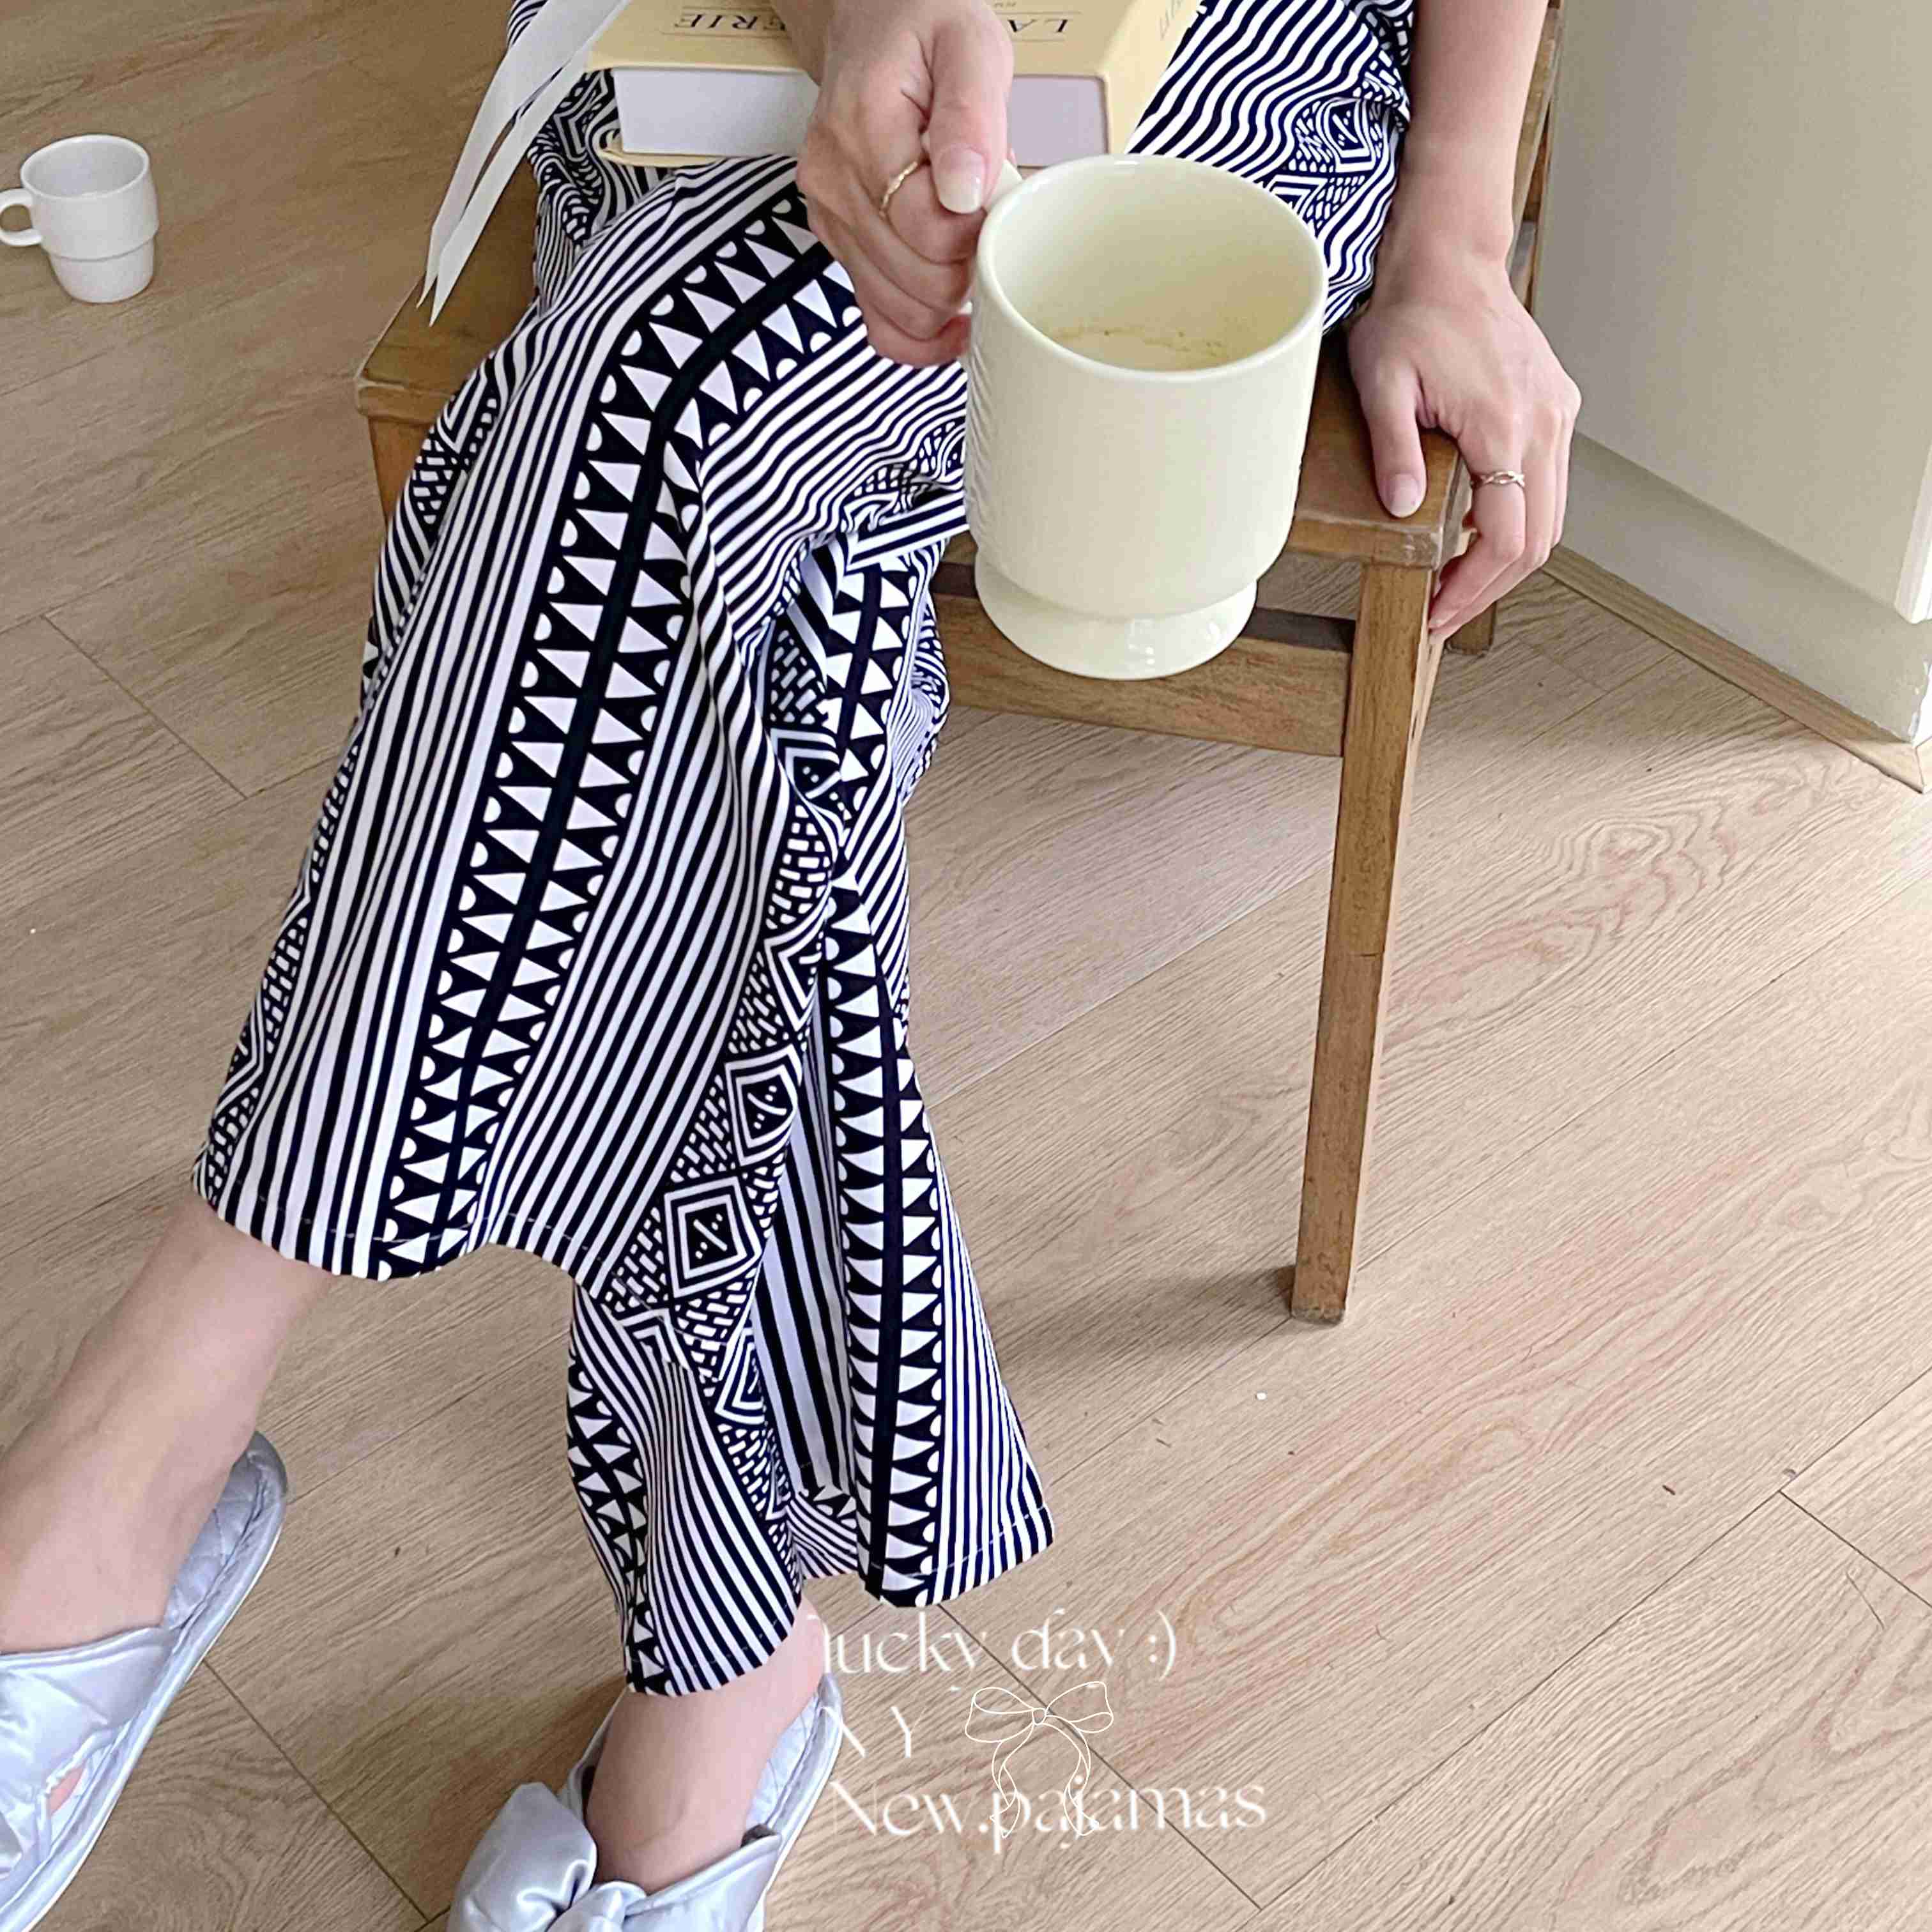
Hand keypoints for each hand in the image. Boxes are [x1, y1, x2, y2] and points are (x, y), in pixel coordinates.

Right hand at [791, 0, 1012, 366]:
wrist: (876, 20)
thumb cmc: (923, 27)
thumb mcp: (970, 44)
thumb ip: (972, 115)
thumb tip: (965, 192)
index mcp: (863, 130)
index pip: (928, 230)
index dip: (977, 231)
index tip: (993, 198)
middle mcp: (834, 182)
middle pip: (917, 282)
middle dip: (968, 265)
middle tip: (986, 219)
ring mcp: (831, 219)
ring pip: (899, 312)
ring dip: (949, 298)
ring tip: (968, 247)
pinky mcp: (840, 243)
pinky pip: (877, 320)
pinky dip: (919, 333)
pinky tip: (952, 323)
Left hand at [1345, 241, 1581, 637]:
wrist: (1451, 258)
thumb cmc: (1413, 314)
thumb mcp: (1382, 382)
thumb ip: (1394, 448)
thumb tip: (1402, 508)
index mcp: (1504, 425)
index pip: (1505, 538)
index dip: (1471, 588)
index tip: (1436, 613)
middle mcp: (1544, 424)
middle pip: (1538, 539)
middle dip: (1490, 586)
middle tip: (1443, 612)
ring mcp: (1557, 414)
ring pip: (1551, 516)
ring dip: (1507, 557)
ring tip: (1457, 581)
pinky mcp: (1556, 405)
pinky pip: (1548, 482)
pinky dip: (1519, 518)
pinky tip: (1475, 530)